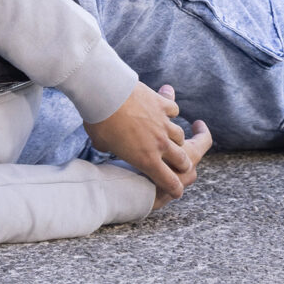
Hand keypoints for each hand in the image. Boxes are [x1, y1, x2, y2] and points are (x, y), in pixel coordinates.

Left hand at [84, 82, 209, 201]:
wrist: (106, 93)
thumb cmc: (100, 121)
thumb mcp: (101, 143)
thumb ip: (108, 148)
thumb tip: (105, 146)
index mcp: (146, 160)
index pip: (169, 181)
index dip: (175, 188)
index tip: (177, 191)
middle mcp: (160, 143)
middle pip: (183, 160)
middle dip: (183, 164)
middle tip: (182, 164)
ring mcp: (163, 123)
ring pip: (180, 135)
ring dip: (178, 139)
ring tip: (173, 138)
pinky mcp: (161, 103)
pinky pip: (174, 110)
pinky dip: (171, 112)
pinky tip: (166, 111)